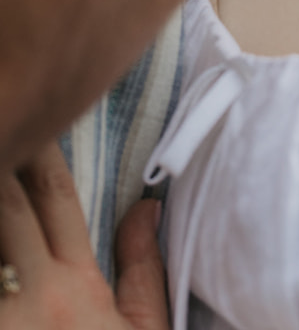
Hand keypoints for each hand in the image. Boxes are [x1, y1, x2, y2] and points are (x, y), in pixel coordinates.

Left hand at [0, 143, 168, 327]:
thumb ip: (144, 270)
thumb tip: (147, 207)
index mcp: (78, 283)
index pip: (56, 195)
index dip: (40, 153)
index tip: (33, 125)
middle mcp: (37, 292)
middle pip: (9, 206)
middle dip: (6, 162)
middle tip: (8, 128)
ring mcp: (6, 317)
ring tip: (0, 162)